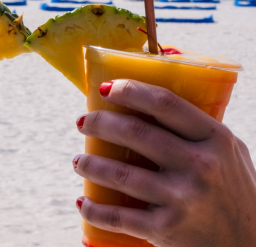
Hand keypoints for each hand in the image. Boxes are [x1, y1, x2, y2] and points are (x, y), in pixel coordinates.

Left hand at [73, 80, 255, 246]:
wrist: (249, 246)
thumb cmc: (233, 192)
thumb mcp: (228, 153)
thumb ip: (197, 130)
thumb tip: (150, 102)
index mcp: (215, 139)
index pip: (165, 103)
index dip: (130, 90)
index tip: (106, 88)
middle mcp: (200, 165)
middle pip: (135, 133)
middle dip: (99, 124)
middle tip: (83, 123)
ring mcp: (183, 199)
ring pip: (119, 174)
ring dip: (89, 164)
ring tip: (79, 161)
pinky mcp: (167, 229)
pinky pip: (118, 217)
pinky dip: (93, 209)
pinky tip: (83, 202)